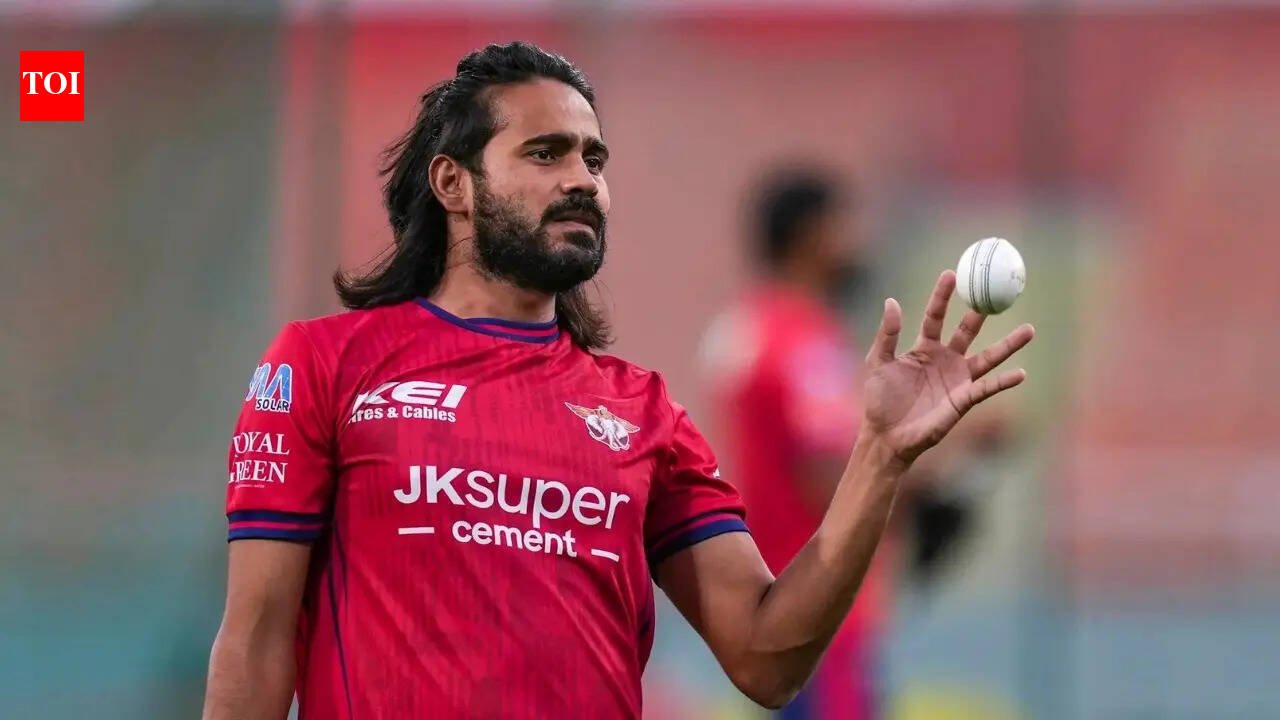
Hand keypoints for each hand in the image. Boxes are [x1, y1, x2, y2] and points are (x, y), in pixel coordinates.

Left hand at [861, 270, 1033, 465]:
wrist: (885, 436)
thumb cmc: (878, 400)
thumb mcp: (878, 362)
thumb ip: (887, 334)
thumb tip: (891, 301)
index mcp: (923, 348)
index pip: (936, 316)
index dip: (943, 296)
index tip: (951, 274)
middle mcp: (944, 359)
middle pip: (968, 331)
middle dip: (982, 312)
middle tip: (998, 292)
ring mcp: (957, 379)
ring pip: (988, 357)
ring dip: (1009, 345)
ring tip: (1030, 329)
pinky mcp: (963, 400)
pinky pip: (987, 387)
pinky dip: (1004, 381)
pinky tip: (1021, 373)